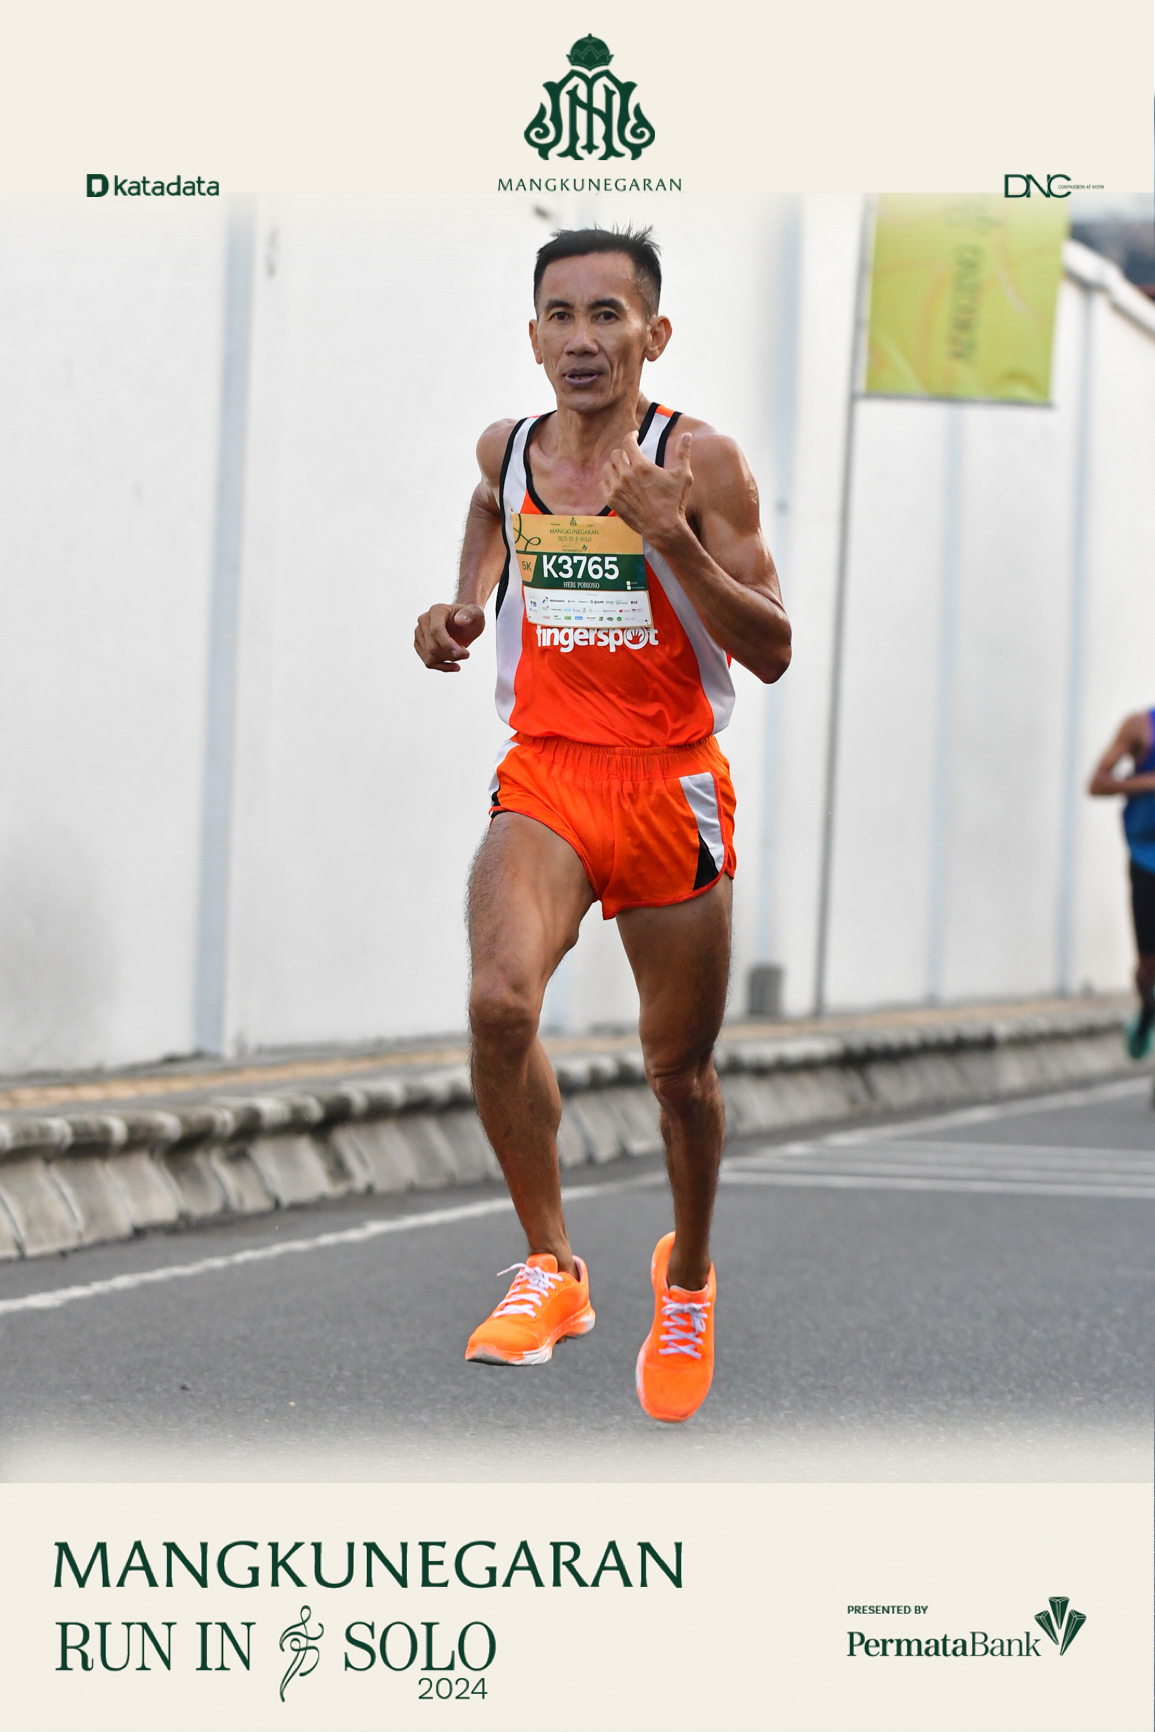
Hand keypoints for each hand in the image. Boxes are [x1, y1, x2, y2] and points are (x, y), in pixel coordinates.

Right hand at [414, 603, 484, 671]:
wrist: (464, 624)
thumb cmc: (470, 618)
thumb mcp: (477, 614)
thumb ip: (471, 614)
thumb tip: (460, 620)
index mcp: (436, 610)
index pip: (436, 630)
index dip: (447, 644)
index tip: (462, 653)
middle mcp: (424, 620)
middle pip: (432, 647)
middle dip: (451, 655)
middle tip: (467, 653)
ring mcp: (419, 634)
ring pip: (430, 657)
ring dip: (449, 660)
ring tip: (462, 654)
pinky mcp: (420, 646)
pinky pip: (429, 662)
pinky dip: (443, 667)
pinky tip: (456, 666)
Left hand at [601, 430, 692, 548]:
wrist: (664, 528)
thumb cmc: (675, 502)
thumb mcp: (683, 476)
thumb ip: (683, 453)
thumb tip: (688, 434)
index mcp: (642, 466)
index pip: (628, 442)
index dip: (631, 436)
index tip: (635, 436)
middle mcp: (626, 475)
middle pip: (616, 454)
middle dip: (624, 451)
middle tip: (630, 454)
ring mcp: (617, 489)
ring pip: (607, 467)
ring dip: (614, 465)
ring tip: (622, 467)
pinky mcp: (612, 501)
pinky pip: (603, 483)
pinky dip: (609, 479)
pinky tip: (616, 481)